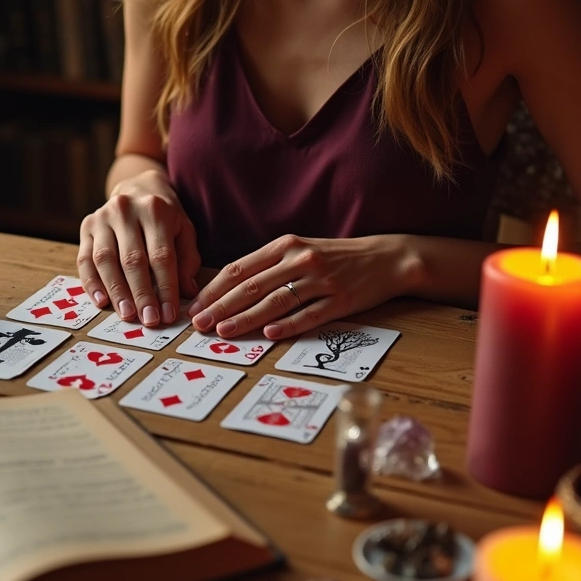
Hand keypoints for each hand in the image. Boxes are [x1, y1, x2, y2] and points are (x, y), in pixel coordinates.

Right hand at [77, 171, 200, 325]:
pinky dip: (91, 283)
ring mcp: (102, 217)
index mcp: (155, 210)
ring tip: (127, 315)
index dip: (166, 287)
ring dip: (116, 292)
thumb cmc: (164, 217)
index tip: (168, 314)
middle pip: (132, 259)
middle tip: (149, 320)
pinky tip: (102, 302)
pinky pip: (85, 259)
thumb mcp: (184, 230)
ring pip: (105, 260)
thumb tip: (187, 292)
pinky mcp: (86, 226)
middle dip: (141, 294)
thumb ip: (187, 260)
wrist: (137, 189)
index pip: (161, 255)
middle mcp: (125, 210)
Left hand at [187, 234, 425, 339]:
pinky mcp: (340, 300)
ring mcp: (321, 281)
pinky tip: (269, 335)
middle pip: (252, 286)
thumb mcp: (300, 251)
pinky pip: (309, 315)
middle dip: (221, 306)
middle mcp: (300, 260)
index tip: (195, 306)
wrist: (386, 258)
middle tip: (199, 324)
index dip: (214, 289)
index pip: (241, 268)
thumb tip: (229, 290)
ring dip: (246, 318)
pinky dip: (288, 325)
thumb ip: (268, 267)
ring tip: (223, 331)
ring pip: (276, 301)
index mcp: (285, 245)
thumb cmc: (335, 257)